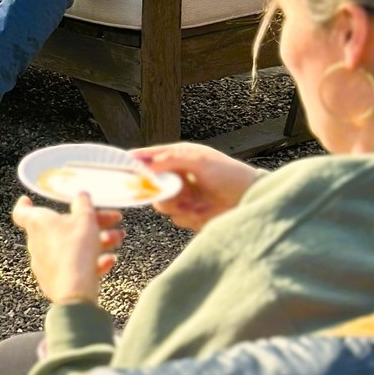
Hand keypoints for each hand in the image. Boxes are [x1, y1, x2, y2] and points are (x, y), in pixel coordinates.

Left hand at [11, 193, 124, 304]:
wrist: (74, 291)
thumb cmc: (76, 250)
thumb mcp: (85, 219)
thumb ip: (84, 204)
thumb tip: (81, 195)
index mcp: (38, 223)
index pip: (21, 212)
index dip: (24, 204)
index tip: (27, 199)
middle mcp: (38, 243)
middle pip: (62, 227)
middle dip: (88, 222)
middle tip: (111, 219)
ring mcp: (46, 264)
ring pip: (71, 246)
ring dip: (97, 241)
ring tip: (117, 238)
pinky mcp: (56, 281)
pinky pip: (74, 266)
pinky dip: (92, 261)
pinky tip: (109, 260)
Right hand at [131, 142, 264, 230]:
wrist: (251, 200)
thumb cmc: (229, 174)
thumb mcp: (199, 161)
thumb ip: (171, 160)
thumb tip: (147, 164)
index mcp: (179, 157)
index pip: (150, 156)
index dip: (136, 161)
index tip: (122, 165)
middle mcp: (178, 175)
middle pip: (152, 185)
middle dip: (161, 190)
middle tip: (173, 192)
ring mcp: (184, 195)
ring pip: (162, 203)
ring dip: (177, 205)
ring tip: (195, 202)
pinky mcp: (190, 214)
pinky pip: (177, 218)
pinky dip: (188, 216)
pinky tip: (203, 211)